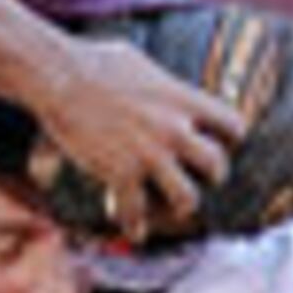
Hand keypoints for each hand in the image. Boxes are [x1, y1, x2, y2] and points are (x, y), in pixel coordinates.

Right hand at [37, 32, 239, 238]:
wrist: (59, 76)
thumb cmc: (92, 62)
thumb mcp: (140, 64)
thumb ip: (159, 82)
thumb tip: (161, 83)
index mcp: (182, 99)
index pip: (233, 124)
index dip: (230, 138)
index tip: (219, 143)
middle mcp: (174, 128)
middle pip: (217, 165)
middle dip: (212, 176)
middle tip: (201, 178)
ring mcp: (149, 154)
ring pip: (187, 198)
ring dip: (180, 206)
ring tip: (172, 207)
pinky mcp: (120, 172)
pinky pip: (135, 211)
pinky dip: (134, 225)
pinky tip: (134, 231)